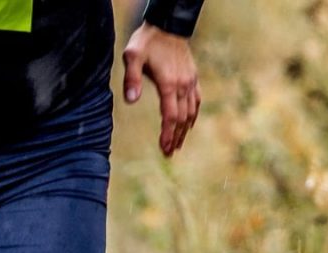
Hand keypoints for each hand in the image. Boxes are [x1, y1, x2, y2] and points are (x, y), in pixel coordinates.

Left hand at [122, 23, 198, 156]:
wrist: (168, 25)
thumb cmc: (147, 41)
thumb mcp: (132, 56)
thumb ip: (131, 79)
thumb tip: (131, 101)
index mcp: (169, 83)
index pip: (170, 116)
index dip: (168, 134)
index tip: (164, 148)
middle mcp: (183, 85)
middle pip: (182, 118)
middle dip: (176, 138)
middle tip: (169, 153)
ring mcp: (190, 81)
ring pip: (191, 112)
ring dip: (185, 130)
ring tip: (177, 145)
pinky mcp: (193, 77)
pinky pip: (197, 101)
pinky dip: (193, 116)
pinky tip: (189, 125)